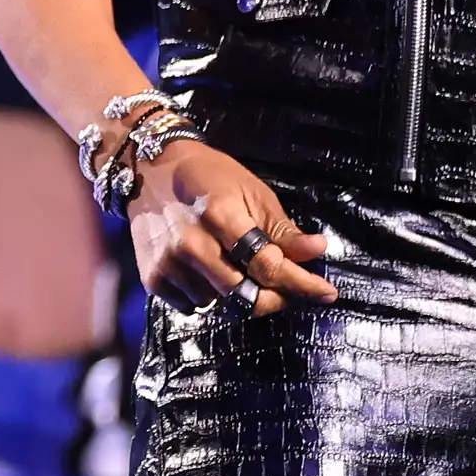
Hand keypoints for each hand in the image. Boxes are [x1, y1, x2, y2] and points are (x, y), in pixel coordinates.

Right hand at [131, 139, 335, 317]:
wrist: (147, 169)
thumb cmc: (208, 176)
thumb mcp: (251, 192)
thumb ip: (282, 229)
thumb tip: (318, 250)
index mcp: (219, 216)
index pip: (268, 265)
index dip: (302, 283)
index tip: (328, 293)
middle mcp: (191, 244)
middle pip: (246, 296)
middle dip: (274, 297)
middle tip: (283, 289)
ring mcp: (169, 263)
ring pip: (221, 304)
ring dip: (238, 294)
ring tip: (234, 267)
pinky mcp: (153, 276)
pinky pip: (193, 306)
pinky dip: (208, 296)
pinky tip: (207, 272)